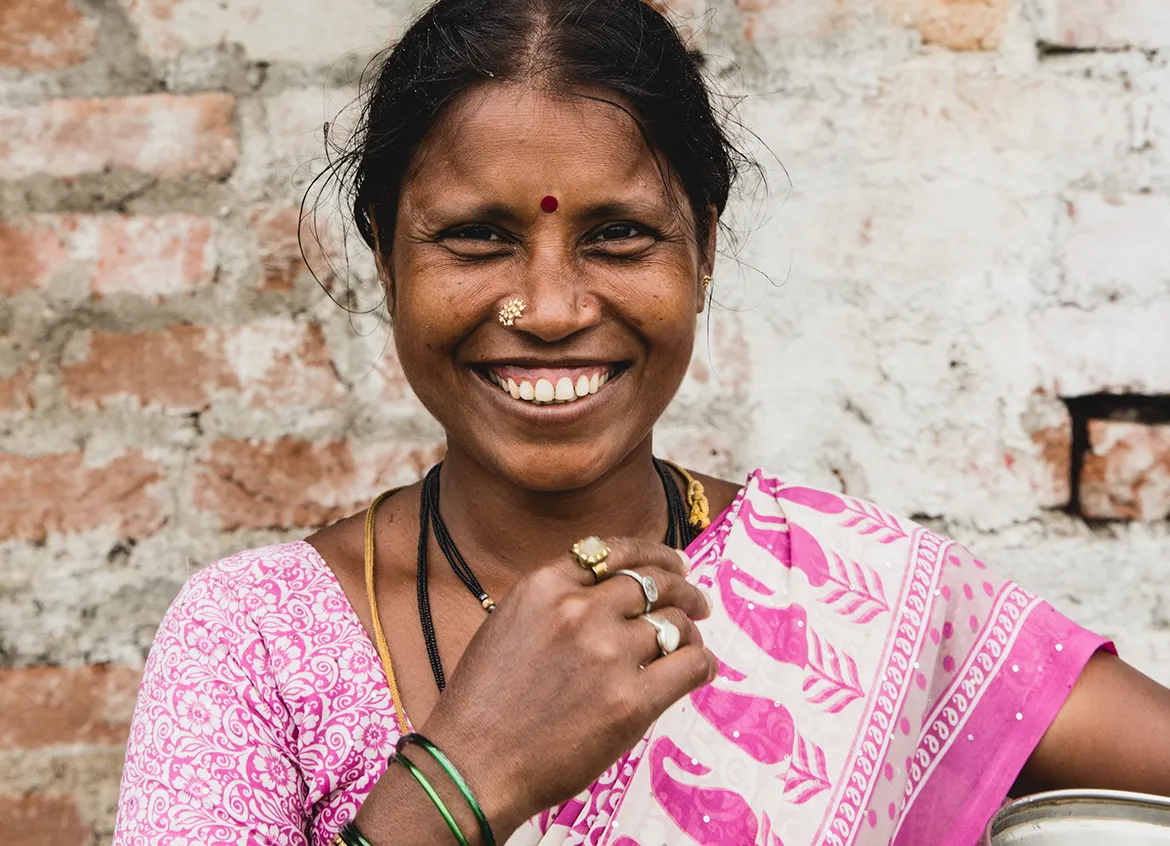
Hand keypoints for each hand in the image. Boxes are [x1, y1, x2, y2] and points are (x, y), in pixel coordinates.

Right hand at [419, 538, 715, 836]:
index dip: (652, 554)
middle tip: (697, 601)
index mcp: (545, 586)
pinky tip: (700, 669)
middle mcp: (579, 610)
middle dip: (683, 587)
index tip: (672, 562)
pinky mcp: (631, 700)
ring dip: (690, 629)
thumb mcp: (508, 623)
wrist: (472, 765)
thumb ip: (555, 601)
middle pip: (653, 581)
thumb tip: (608, 592)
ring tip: (692, 641)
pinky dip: (701, 663)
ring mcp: (608, 653)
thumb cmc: (484, 703)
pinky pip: (689, 665)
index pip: (613, 552)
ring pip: (674, 622)